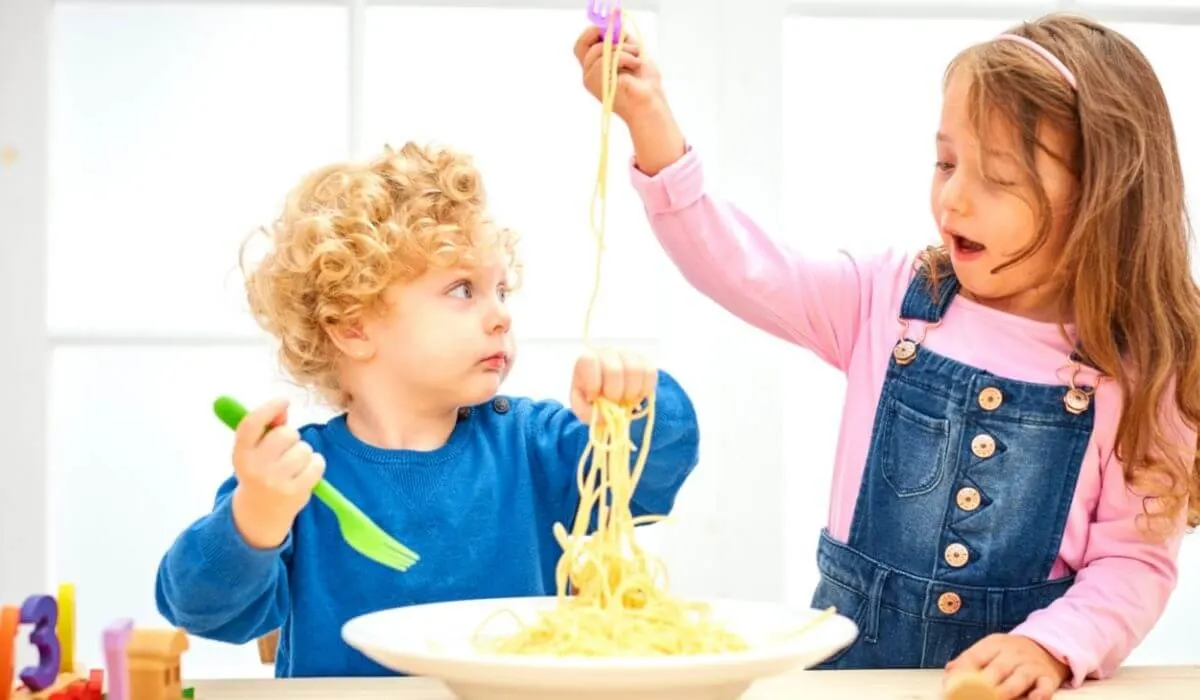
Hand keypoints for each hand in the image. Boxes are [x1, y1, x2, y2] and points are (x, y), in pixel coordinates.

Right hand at [230, 398, 325, 548]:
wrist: (261, 510)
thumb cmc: (262, 470)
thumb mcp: (255, 450)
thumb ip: (267, 427)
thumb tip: (283, 409)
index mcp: (241, 453)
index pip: (251, 424)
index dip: (268, 408)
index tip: (284, 400)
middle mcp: (255, 467)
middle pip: (285, 434)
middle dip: (291, 436)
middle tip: (286, 449)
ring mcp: (274, 481)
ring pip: (304, 448)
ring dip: (304, 452)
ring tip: (295, 463)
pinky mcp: (294, 492)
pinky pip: (317, 464)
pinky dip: (317, 464)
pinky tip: (307, 471)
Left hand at [570, 347, 657, 424]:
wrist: (609, 395)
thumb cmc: (592, 398)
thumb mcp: (581, 406)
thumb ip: (585, 410)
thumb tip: (605, 414)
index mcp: (587, 360)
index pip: (589, 361)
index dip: (593, 383)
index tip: (594, 396)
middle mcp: (607, 352)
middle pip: (614, 371)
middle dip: (614, 394)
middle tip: (612, 402)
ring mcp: (628, 355)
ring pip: (635, 371)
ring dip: (631, 394)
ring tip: (625, 401)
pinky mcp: (644, 361)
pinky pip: (650, 373)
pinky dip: (644, 391)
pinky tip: (636, 396)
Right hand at [573, 22, 661, 122]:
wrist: (650, 102)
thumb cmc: (644, 83)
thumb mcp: (633, 52)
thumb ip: (622, 38)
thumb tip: (615, 21)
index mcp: (595, 68)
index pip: (582, 46)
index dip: (593, 33)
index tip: (610, 26)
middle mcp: (589, 75)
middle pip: (580, 47)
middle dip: (600, 35)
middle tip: (617, 34)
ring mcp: (591, 80)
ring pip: (598, 50)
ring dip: (622, 48)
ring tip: (636, 57)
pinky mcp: (598, 83)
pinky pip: (608, 58)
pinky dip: (625, 57)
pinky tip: (635, 64)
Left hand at [945, 634, 1067, 699]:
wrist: (1046, 646)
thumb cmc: (1010, 653)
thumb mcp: (989, 649)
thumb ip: (970, 660)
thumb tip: (950, 671)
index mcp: (994, 645)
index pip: (975, 657)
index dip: (962, 672)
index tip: (950, 686)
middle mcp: (1013, 653)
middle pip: (996, 670)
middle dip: (983, 686)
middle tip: (973, 696)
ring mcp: (1031, 665)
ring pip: (1018, 679)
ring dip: (1006, 691)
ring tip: (994, 698)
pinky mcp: (1048, 678)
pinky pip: (1044, 687)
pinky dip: (1040, 694)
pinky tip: (1033, 699)